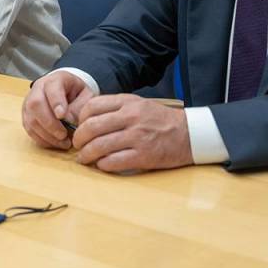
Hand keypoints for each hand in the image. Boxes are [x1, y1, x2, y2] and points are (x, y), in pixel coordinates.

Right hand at [21, 71, 93, 149]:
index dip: (55, 102)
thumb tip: (69, 121)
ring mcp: (29, 102)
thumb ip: (80, 106)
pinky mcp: (26, 115)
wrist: (65, 90)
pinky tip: (55, 143)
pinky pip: (29, 129)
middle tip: (64, 135)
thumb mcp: (86, 95)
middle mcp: (38, 89)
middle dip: (50, 123)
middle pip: (36, 104)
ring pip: (31, 119)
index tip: (62, 115)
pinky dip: (42, 139)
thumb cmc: (76, 93)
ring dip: (47, 135)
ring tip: (63, 142)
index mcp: (55, 80)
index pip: (52, 88)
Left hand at [71, 95, 192, 172]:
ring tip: (84, 158)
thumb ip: (117, 108)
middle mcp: (131, 118)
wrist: (191, 134)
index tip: (79, 127)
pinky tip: (102, 165)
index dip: (80, 118)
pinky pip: (113, 162)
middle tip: (77, 145)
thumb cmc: (161, 120)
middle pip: (92, 127)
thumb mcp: (140, 105)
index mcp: (128, 103)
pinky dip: (102, 165)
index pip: (92, 106)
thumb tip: (89, 118)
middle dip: (79, 139)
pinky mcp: (144, 156)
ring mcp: (137, 137)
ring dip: (86, 155)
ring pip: (99, 146)